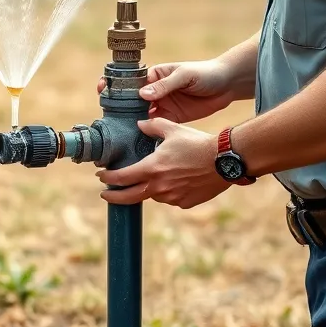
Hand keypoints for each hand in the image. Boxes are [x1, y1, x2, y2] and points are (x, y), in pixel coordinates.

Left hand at [95, 117, 228, 209]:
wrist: (224, 161)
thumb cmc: (197, 143)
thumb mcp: (173, 129)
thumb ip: (153, 126)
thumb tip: (139, 124)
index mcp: (152, 168)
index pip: (121, 177)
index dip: (108, 178)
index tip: (101, 176)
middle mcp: (159, 187)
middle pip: (128, 197)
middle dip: (113, 196)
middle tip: (105, 194)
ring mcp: (172, 198)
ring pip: (152, 196)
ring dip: (148, 189)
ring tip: (154, 177)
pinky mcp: (184, 203)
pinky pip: (170, 199)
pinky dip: (168, 192)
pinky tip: (176, 181)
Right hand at [98, 59, 235, 123]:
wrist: (227, 85)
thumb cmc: (204, 73)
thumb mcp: (184, 75)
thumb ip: (165, 85)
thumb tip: (143, 93)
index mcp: (154, 76)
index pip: (129, 81)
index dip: (114, 85)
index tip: (102, 90)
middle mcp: (154, 91)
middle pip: (131, 102)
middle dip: (118, 110)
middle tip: (107, 120)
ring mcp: (162, 106)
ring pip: (140, 116)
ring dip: (130, 124)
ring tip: (120, 135)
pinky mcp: (171, 119)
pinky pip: (155, 128)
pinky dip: (147, 135)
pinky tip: (138, 142)